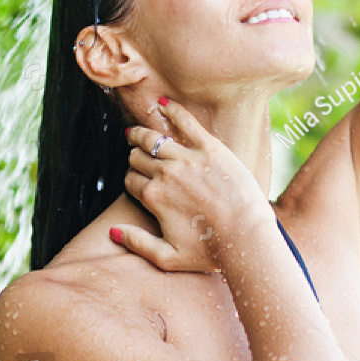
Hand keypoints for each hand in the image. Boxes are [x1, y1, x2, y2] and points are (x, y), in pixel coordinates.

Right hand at [115, 98, 273, 272]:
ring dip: (141, 134)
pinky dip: (172, 110)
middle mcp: (165, 174)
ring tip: (137, 132)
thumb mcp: (168, 257)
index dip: (132, 180)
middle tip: (137, 156)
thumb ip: (137, 243)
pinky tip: (163, 103)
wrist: (246, 237)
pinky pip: (186, 122)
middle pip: (138, 157)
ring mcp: (187, 158)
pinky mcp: (210, 148)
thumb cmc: (210, 252)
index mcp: (153, 197)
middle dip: (135, 157)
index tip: (139, 182)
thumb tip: (113, 231)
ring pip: (153, 138)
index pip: (130, 180)